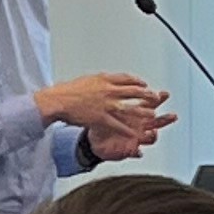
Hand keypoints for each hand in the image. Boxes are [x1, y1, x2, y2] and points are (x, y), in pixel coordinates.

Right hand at [39, 72, 171, 153]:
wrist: (58, 100)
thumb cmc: (68, 91)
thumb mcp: (87, 80)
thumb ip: (101, 81)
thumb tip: (108, 79)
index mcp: (105, 80)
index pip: (127, 79)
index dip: (138, 82)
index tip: (144, 84)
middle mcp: (108, 91)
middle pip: (134, 92)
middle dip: (147, 95)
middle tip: (155, 98)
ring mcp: (106, 105)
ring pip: (130, 108)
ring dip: (143, 112)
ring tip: (152, 115)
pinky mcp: (101, 118)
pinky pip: (118, 125)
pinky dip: (128, 130)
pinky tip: (135, 134)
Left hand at [81, 101, 173, 162]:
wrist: (94, 142)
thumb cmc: (104, 124)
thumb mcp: (109, 112)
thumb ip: (117, 99)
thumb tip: (125, 87)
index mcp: (135, 115)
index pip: (150, 106)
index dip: (158, 100)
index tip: (162, 95)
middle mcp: (139, 126)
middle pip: (156, 122)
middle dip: (165, 119)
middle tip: (172, 115)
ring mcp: (135, 139)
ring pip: (150, 138)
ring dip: (153, 136)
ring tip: (153, 133)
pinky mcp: (128, 150)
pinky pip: (134, 152)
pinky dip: (136, 153)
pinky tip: (138, 152)